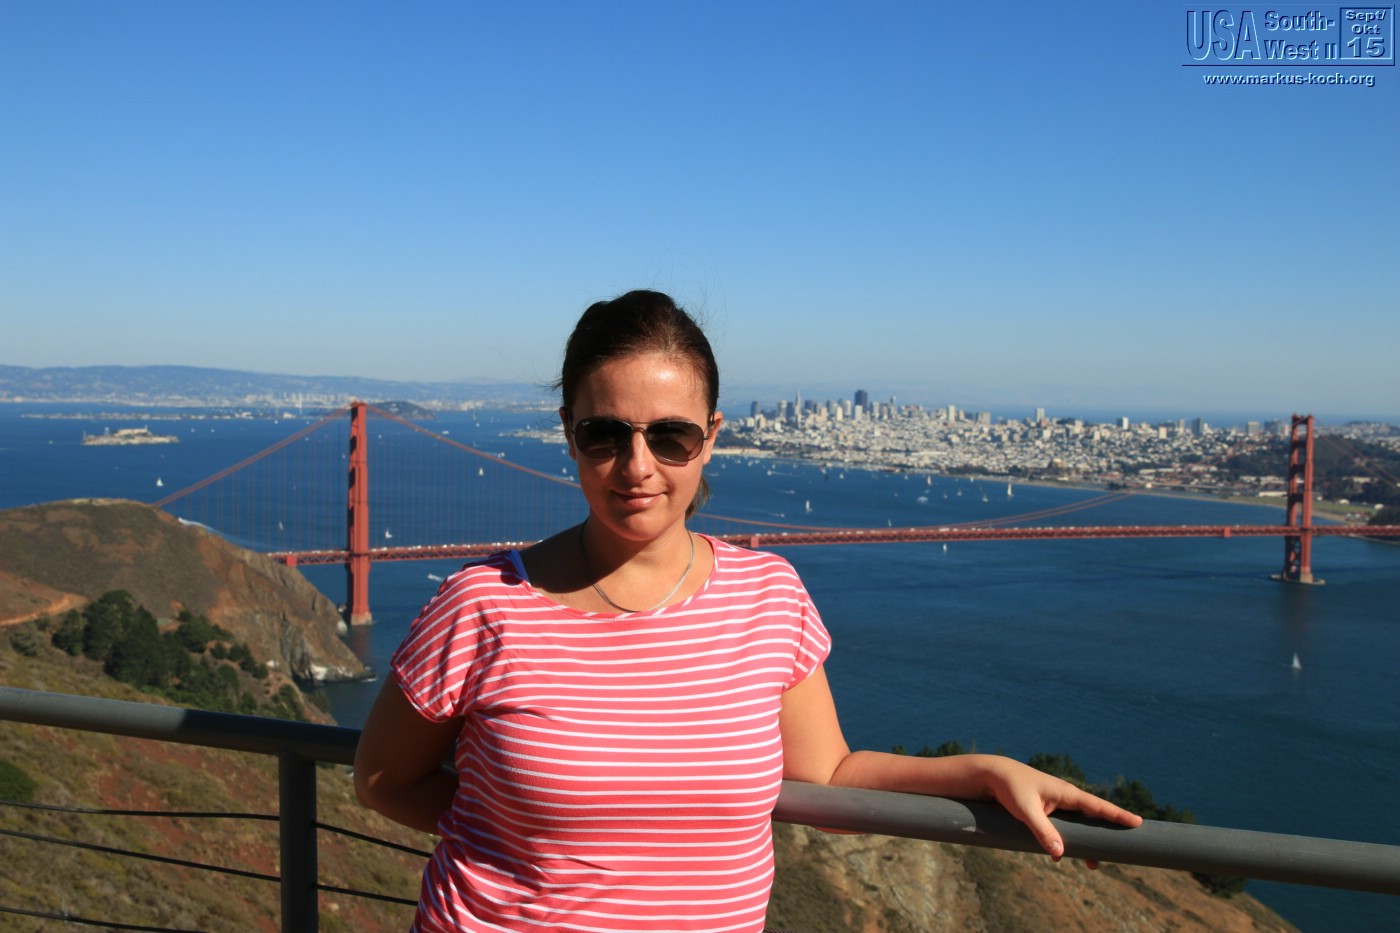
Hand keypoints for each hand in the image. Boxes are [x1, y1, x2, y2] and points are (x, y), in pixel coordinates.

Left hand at [980, 757, 1142, 863]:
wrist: (992, 776)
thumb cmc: (1010, 788)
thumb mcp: (1026, 810)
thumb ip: (1043, 831)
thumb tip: (1060, 855)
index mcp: (1067, 793)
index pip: (1098, 806)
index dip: (1118, 815)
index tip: (1138, 822)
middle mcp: (1066, 798)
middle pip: (1092, 819)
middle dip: (1106, 834)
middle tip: (1122, 850)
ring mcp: (1056, 805)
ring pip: (1078, 827)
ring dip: (1085, 843)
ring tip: (1092, 864)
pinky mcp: (1046, 811)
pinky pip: (1063, 828)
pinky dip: (1066, 841)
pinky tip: (1060, 856)